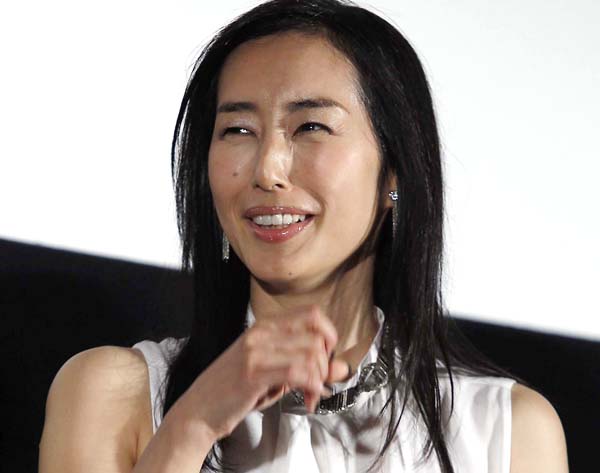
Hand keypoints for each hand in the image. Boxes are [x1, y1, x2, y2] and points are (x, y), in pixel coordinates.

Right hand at [172, 305, 350, 441]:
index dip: (329, 333)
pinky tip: (308, 398)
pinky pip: (297, 372)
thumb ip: (305, 366)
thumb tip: (341, 367)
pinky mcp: (253, 373)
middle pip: (316, 336)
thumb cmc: (234, 390)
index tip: (329, 356)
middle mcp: (260, 334)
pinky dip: (312, 387)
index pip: (311, 313)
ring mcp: (255, 351)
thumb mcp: (272, 373)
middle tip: (320, 384)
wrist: (199, 409)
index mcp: (264, 327)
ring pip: (310, 354)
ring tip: (312, 395)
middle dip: (326, 365)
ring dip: (319, 380)